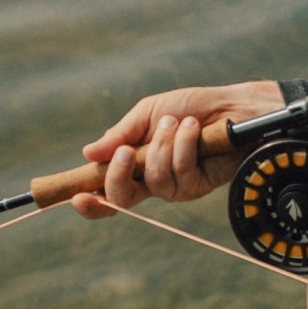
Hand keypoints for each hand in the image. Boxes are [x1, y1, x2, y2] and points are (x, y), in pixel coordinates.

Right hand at [70, 80, 285, 218]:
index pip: (106, 192)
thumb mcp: (148, 113)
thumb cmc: (190, 107)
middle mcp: (152, 181)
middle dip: (118, 176)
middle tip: (125, 152)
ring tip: (174, 123)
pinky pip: (182, 174)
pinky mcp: (199, 185)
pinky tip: (193, 129)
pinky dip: (184, 146)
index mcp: (133, 165)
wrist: (230, 105)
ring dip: (162, 146)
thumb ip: (120, 134)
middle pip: (122, 199)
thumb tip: (88, 154)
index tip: (77, 197)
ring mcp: (176, 186)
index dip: (90, 203)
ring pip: (154, 180)